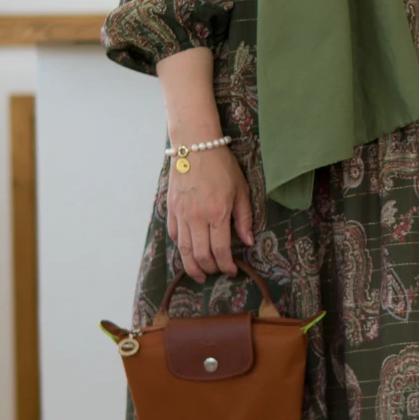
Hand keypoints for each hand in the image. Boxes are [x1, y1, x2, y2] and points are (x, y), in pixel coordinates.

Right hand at [166, 147, 254, 283]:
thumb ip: (244, 218)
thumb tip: (247, 241)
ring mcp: (181, 214)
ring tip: (199, 274)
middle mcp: (196, 217)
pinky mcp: (171, 209)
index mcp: (217, 213)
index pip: (220, 250)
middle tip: (217, 272)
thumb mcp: (241, 190)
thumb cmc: (221, 165)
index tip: (232, 271)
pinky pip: (173, 235)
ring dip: (192, 266)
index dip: (226, 265)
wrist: (195, 145)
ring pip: (183, 250)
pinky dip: (180, 248)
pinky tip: (188, 253)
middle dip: (210, 269)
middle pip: (200, 255)